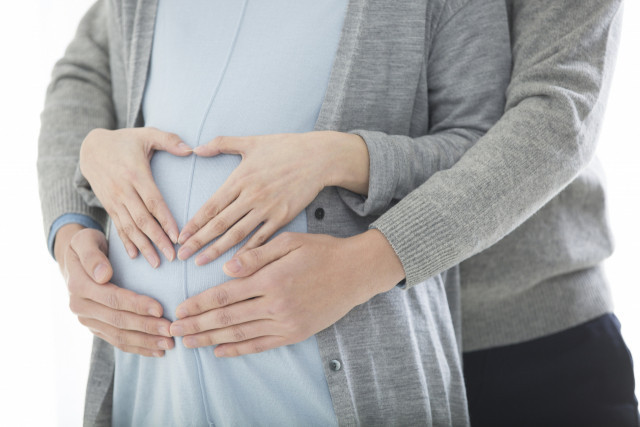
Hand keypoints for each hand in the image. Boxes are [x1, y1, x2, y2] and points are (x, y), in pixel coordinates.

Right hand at [56, 224, 173, 356]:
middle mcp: (80, 307)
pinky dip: (137, 347)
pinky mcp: (95, 327)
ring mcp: (87, 320)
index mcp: (79, 286)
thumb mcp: (85, 241)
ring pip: (119, 335)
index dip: (137, 305)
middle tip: (171, 330)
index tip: (161, 309)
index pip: (113, 298)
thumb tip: (103, 276)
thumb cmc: (86, 245)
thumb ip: (93, 257)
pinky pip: (117, 340)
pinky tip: (156, 351)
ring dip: (145, 342)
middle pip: (118, 320)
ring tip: (169, 344)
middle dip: (147, 327)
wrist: (74, 258)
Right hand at [79, 127, 191, 266]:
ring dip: (143, 246)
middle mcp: (124, 190)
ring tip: (156, 263)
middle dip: (157, 240)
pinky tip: (134, 256)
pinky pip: (118, 226)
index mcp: (136, 174)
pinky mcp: (109, 205)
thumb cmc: (125, 141)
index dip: (165, 220)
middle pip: (142, 219)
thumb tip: (191, 149)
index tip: (177, 236)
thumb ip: (169, 140)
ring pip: (130, 227)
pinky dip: (126, 242)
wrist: (90, 147)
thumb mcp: (147, 134)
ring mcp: (114, 200)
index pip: (153, 201)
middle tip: (172, 257)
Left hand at [170, 230, 403, 356]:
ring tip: (189, 343)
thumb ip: (256, 255)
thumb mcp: (289, 242)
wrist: (355, 272)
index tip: (180, 309)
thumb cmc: (322, 252)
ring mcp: (286, 322)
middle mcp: (275, 305)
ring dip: (211, 340)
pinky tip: (220, 351)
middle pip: (226, 317)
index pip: (225, 294)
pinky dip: (239, 350)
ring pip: (240, 334)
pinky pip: (262, 345)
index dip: (199, 303)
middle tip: (174, 330)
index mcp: (270, 279)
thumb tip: (227, 269)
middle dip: (197, 325)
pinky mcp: (296, 333)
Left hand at [177, 131, 368, 264]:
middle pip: (219, 224)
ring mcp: (267, 209)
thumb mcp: (251, 141)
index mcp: (240, 179)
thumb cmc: (284, 147)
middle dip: (198, 242)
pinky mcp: (283, 218)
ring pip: (237, 234)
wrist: (318, 157)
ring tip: (200, 263)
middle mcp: (251, 196)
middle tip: (181, 256)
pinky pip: (261, 239)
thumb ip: (221, 144)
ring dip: (217, 250)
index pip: (211, 206)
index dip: (194, 223)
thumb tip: (195, 148)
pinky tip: (235, 263)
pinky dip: (247, 252)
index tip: (180, 237)